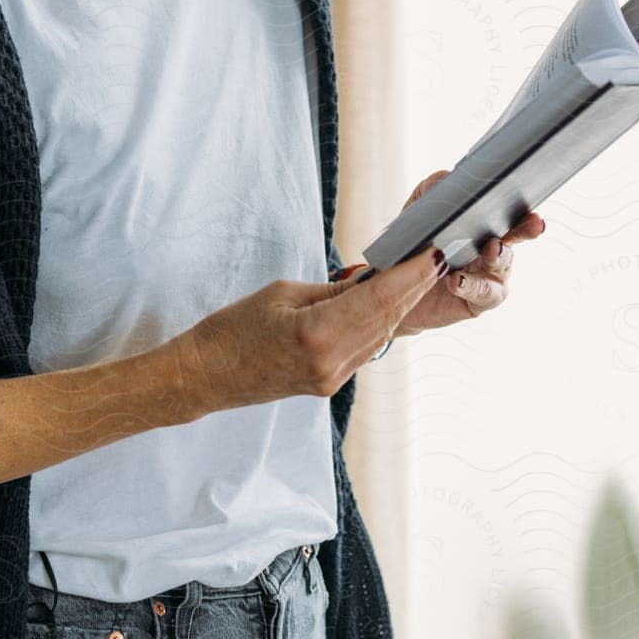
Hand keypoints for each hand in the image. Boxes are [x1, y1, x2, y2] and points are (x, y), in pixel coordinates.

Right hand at [170, 249, 450, 415]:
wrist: (204, 376)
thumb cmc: (231, 328)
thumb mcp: (282, 294)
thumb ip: (331, 291)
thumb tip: (369, 281)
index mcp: (317, 334)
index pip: (378, 300)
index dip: (410, 275)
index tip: (433, 253)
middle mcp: (332, 363)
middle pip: (386, 320)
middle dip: (413, 287)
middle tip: (434, 257)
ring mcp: (331, 379)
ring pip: (380, 336)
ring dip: (399, 306)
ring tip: (417, 274)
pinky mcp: (327, 385)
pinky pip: (363, 349)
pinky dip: (378, 324)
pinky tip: (385, 303)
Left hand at [389, 169, 546, 337]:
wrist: (395, 287)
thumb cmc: (414, 244)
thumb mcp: (417, 211)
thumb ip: (431, 189)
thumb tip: (447, 177)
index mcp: (482, 226)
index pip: (508, 214)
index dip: (523, 210)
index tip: (532, 207)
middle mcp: (491, 251)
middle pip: (515, 237)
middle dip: (526, 229)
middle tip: (533, 223)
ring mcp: (488, 277)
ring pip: (502, 266)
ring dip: (498, 256)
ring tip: (490, 248)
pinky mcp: (477, 301)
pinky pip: (483, 294)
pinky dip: (471, 286)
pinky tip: (456, 280)